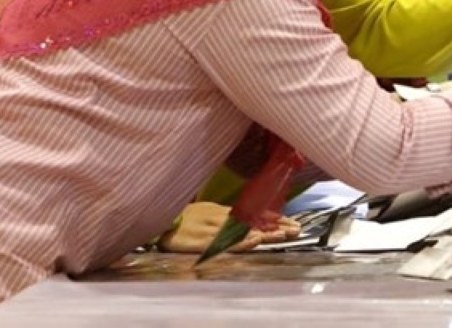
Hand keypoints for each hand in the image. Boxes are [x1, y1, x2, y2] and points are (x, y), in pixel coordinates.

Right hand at [156, 201, 301, 252]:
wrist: (154, 222)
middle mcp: (219, 217)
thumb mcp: (205, 213)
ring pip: (243, 230)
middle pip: (252, 221)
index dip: (273, 219)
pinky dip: (240, 240)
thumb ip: (224, 216)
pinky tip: (255, 240)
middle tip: (297, 228)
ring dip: (265, 232)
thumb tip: (246, 221)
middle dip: (276, 225)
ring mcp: (209, 228)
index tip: (292, 222)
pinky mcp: (199, 240)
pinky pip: (223, 241)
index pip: (253, 215)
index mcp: (220, 211)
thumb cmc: (180, 220)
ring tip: (285, 234)